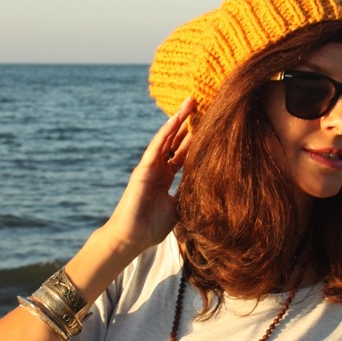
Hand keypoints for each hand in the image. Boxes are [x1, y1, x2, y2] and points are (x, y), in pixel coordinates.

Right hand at [101, 98, 195, 258]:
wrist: (131, 238)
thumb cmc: (151, 228)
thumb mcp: (179, 209)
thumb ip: (189, 194)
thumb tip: (208, 187)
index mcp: (167, 178)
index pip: (183, 154)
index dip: (195, 140)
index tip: (209, 125)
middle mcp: (159, 169)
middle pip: (176, 141)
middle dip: (188, 123)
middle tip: (201, 103)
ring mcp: (150, 168)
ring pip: (166, 138)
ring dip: (177, 120)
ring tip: (190, 102)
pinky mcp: (143, 170)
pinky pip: (156, 147)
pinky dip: (165, 133)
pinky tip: (175, 119)